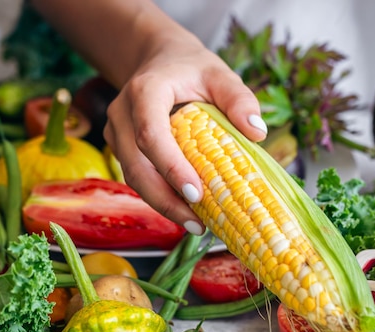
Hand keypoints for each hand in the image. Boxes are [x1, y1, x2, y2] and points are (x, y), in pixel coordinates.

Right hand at [103, 36, 266, 234]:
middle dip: (165, 200)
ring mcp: (117, 133)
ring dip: (163, 205)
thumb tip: (257, 133)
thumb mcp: (220, 74)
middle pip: (136, 166)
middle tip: (198, 224)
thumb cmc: (191, 69)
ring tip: (196, 226)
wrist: (159, 61)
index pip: (150, 133)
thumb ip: (239, 99)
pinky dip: (160, 197)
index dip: (170, 166)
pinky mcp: (121, 148)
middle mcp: (122, 114)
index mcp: (145, 91)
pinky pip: (138, 178)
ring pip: (133, 178)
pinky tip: (186, 212)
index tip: (196, 193)